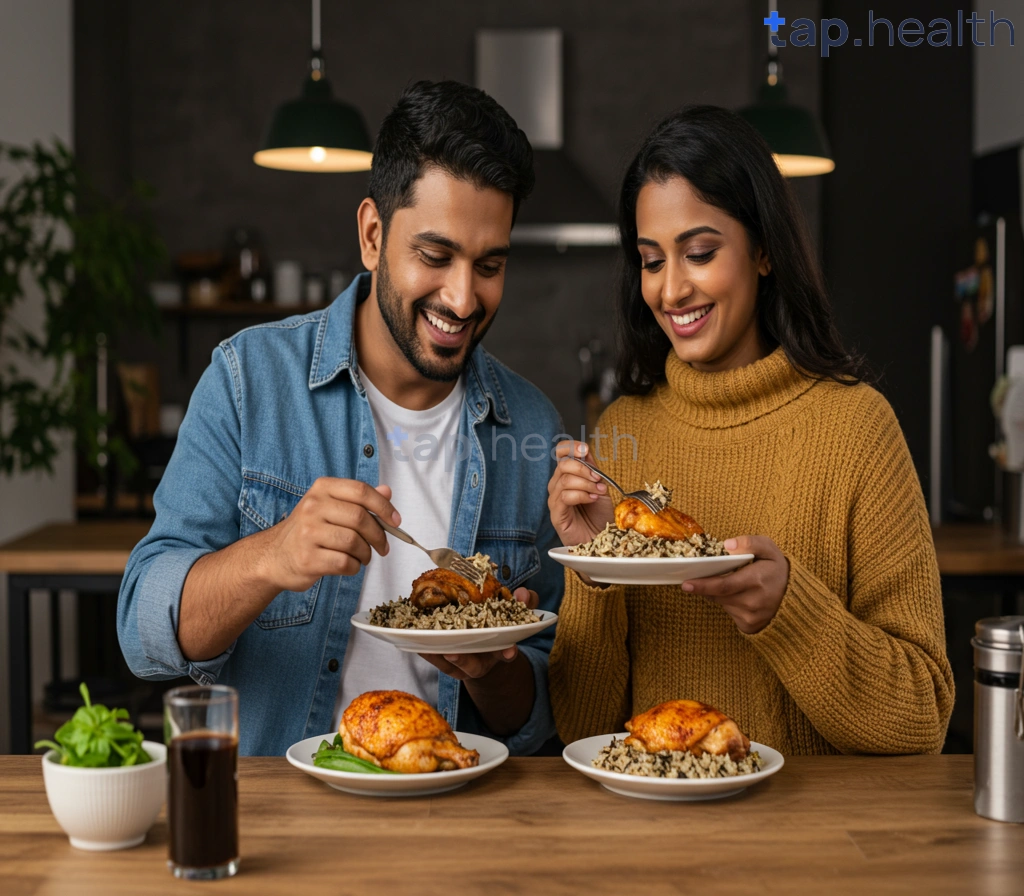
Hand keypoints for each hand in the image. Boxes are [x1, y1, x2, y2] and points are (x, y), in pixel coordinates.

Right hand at [263, 478, 400, 590]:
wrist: (274, 557)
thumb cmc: (309, 531)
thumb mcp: (331, 507)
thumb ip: (359, 499)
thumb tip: (387, 491)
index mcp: (322, 489)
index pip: (360, 491)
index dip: (384, 506)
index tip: (396, 520)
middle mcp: (312, 507)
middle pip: (360, 518)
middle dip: (378, 535)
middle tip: (383, 547)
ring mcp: (308, 533)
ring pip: (354, 542)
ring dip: (366, 554)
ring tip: (364, 557)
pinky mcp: (307, 558)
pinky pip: (345, 563)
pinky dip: (355, 567)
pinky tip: (350, 565)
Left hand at [419, 588, 538, 679]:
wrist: (482, 647)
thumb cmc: (497, 627)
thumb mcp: (514, 614)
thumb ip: (524, 603)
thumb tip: (524, 593)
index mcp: (501, 651)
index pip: (507, 654)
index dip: (508, 653)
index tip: (509, 651)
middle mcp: (481, 662)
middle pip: (472, 666)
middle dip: (463, 660)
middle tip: (454, 653)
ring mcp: (461, 665)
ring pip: (448, 664)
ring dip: (438, 655)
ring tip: (428, 646)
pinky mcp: (444, 663)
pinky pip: (432, 658)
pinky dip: (424, 650)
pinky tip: (414, 639)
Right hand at [547, 440, 615, 547]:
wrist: (601, 539)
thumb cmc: (599, 514)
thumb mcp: (600, 486)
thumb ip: (592, 469)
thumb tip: (585, 451)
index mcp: (567, 476)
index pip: (560, 454)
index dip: (570, 447)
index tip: (584, 449)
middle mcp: (557, 486)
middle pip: (563, 465)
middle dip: (584, 469)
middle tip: (598, 479)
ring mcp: (554, 500)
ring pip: (565, 480)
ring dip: (586, 484)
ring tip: (598, 493)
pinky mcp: (556, 514)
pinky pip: (565, 497)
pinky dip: (581, 495)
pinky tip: (591, 499)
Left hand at [681, 536, 789, 633]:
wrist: (795, 597)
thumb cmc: (777, 569)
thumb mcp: (769, 549)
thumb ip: (750, 542)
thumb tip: (728, 544)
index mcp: (757, 580)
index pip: (724, 585)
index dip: (703, 585)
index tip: (686, 583)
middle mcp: (754, 601)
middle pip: (718, 595)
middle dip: (705, 587)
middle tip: (692, 580)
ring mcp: (752, 616)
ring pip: (721, 603)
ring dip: (718, 594)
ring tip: (731, 584)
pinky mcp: (749, 626)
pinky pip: (729, 613)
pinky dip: (728, 603)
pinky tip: (739, 596)